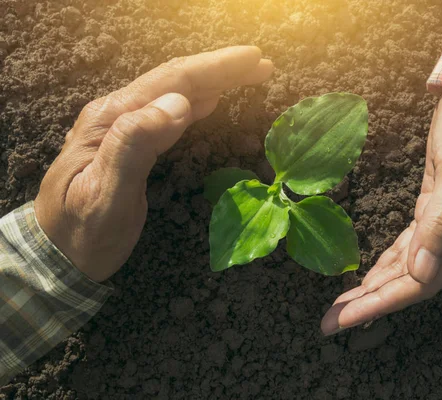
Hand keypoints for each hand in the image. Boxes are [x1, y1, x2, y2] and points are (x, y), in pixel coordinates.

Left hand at [34, 46, 273, 281]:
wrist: (57, 254)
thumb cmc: (84, 232)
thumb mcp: (106, 197)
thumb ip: (135, 146)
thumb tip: (178, 104)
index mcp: (112, 120)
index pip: (172, 82)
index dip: (215, 68)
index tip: (254, 60)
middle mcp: (115, 114)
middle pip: (174, 80)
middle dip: (220, 68)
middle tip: (261, 64)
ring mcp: (120, 127)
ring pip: (173, 93)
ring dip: (212, 81)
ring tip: (247, 75)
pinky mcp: (127, 142)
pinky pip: (167, 111)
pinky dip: (196, 101)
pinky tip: (211, 100)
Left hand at [321, 90, 441, 334]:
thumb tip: (421, 273)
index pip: (424, 282)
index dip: (383, 302)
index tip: (345, 318)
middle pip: (414, 282)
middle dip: (372, 302)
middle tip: (332, 321)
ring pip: (410, 268)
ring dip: (377, 287)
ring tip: (344, 305)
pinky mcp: (437, 211)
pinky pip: (411, 248)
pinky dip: (388, 264)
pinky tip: (370, 277)